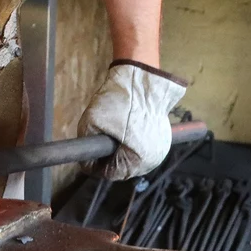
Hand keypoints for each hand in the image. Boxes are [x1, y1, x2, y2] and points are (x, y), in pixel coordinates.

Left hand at [78, 60, 187, 180]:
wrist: (142, 77)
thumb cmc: (118, 100)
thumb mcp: (91, 124)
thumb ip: (86, 148)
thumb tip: (86, 161)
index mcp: (138, 160)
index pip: (110, 173)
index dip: (94, 165)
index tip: (85, 156)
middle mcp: (153, 159)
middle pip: (124, 168)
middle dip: (109, 158)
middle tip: (97, 144)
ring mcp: (161, 147)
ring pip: (134, 158)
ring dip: (121, 151)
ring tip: (111, 135)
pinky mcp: (164, 136)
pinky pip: (144, 146)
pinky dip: (133, 142)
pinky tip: (125, 130)